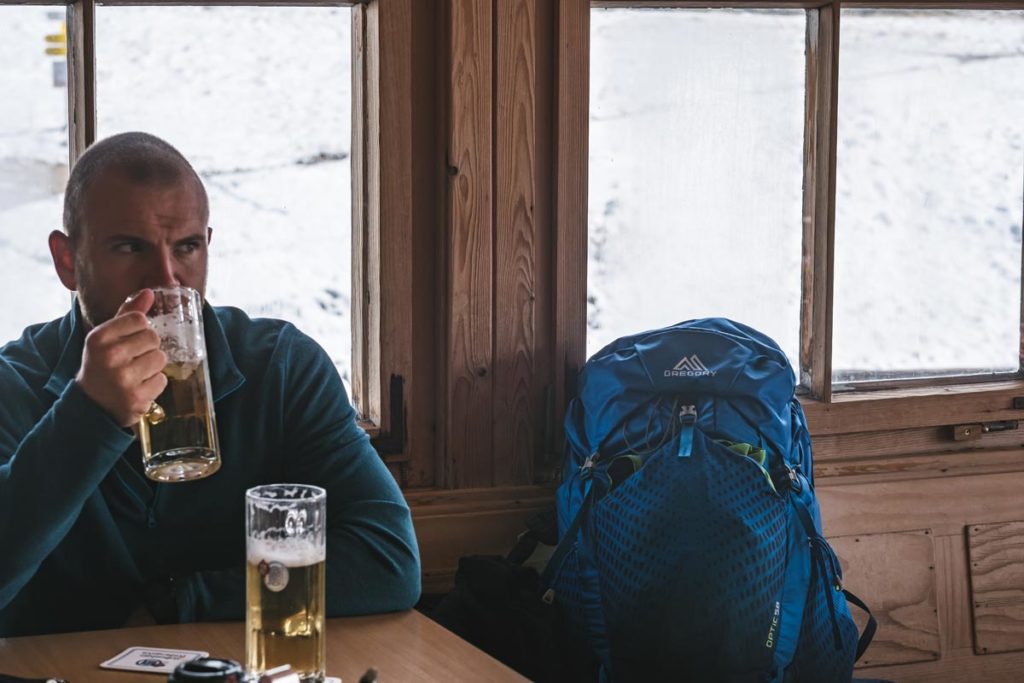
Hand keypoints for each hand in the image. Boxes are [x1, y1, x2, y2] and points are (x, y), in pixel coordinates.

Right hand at [75, 289, 167, 426]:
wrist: (92, 404)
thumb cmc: (102, 364)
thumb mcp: (106, 338)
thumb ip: (127, 315)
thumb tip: (149, 293)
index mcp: (99, 337)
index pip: (139, 319)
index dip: (140, 329)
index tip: (129, 341)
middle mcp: (110, 356)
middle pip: (153, 337)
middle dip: (148, 348)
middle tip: (133, 359)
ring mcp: (123, 378)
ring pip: (160, 358)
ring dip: (153, 366)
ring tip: (136, 373)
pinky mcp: (137, 397)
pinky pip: (162, 380)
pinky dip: (154, 384)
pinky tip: (139, 387)